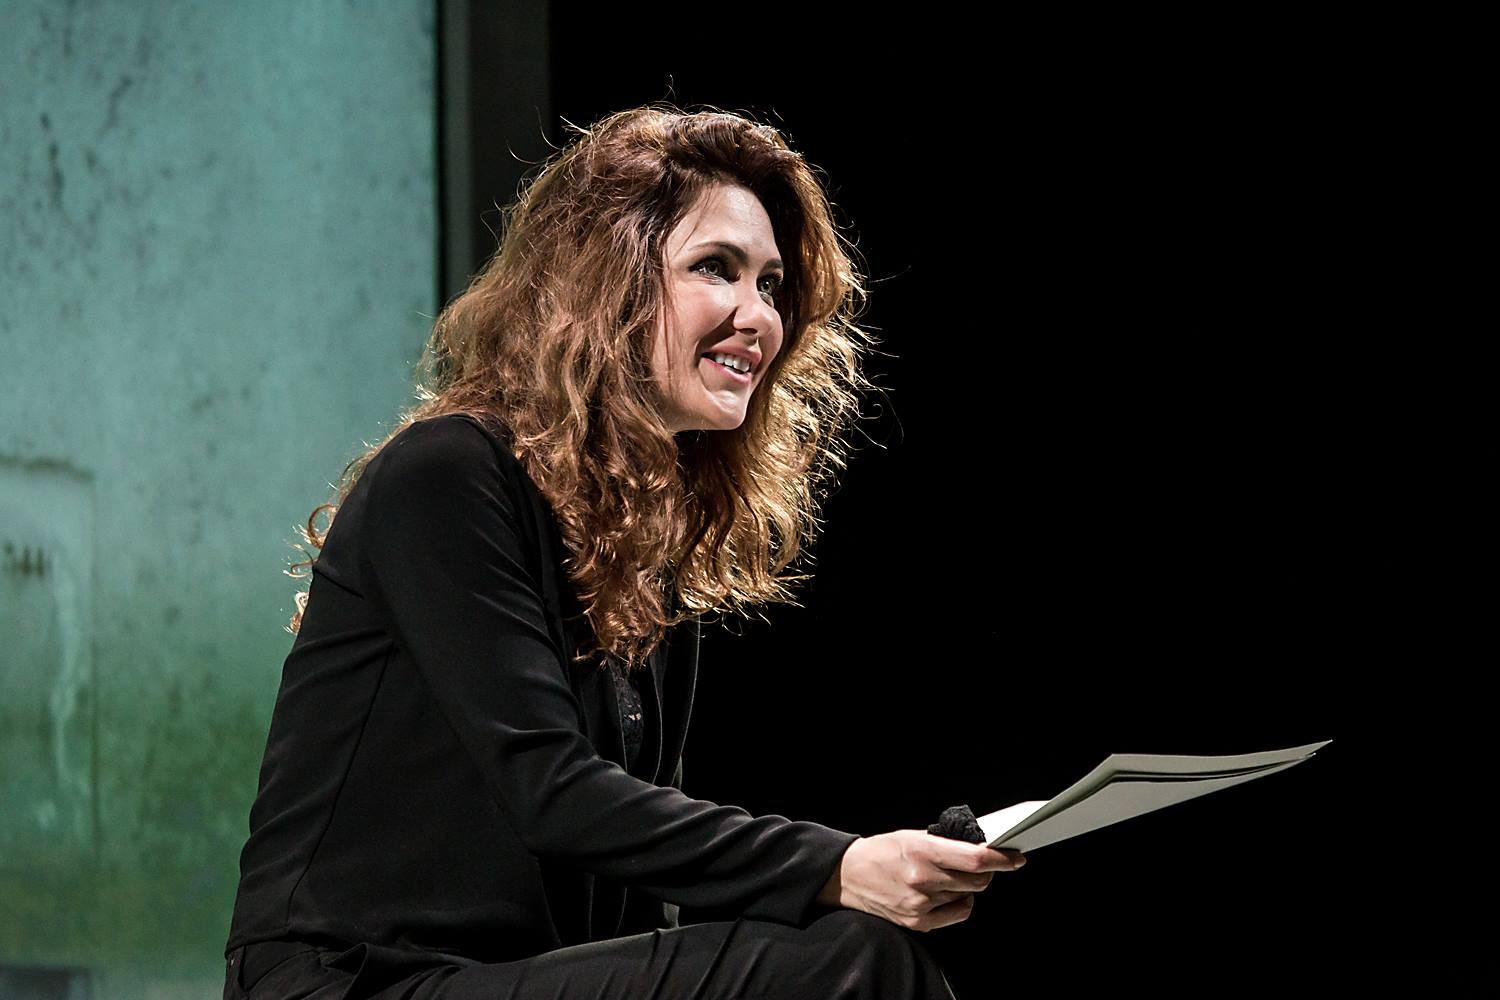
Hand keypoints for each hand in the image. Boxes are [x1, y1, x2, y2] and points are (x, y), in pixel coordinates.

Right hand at [817, 830, 1025, 932]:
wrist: (849, 875)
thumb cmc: (883, 851)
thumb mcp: (913, 836)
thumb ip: (946, 844)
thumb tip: (982, 849)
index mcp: (922, 851)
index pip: (975, 858)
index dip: (1001, 859)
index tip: (1016, 858)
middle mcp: (923, 879)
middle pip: (977, 880)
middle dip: (986, 871)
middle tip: (979, 864)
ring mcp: (921, 904)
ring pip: (968, 896)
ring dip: (967, 885)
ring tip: (948, 876)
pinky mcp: (918, 921)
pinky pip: (957, 913)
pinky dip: (960, 902)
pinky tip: (948, 893)